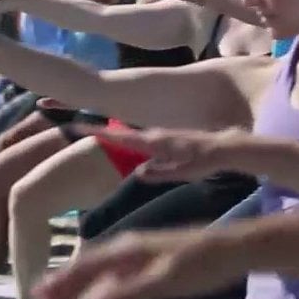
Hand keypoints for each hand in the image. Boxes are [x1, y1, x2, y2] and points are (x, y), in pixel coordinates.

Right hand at [36, 227, 246, 298]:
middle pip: (88, 272)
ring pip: (104, 279)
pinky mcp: (155, 268)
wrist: (232, 250)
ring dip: (84, 297)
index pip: (84, 269)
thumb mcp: (161, 281)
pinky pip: (123, 285)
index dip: (60, 285)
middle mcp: (129, 250)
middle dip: (64, 289)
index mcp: (126, 250)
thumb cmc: (199, 264)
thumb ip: (123, 293)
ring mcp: (142, 258)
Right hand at [88, 125, 248, 182]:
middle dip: (99, 130)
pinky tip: (119, 141)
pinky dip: (125, 138)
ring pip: (130, 135)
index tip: (80, 125)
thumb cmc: (204, 161)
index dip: (101, 132)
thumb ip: (161, 172)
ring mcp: (158, 135)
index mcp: (155, 142)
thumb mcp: (184, 172)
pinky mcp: (163, 138)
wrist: (222, 147)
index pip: (122, 138)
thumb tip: (138, 173)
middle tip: (76, 127)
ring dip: (111, 133)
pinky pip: (139, 138)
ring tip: (90, 132)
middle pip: (121, 133)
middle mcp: (154, 135)